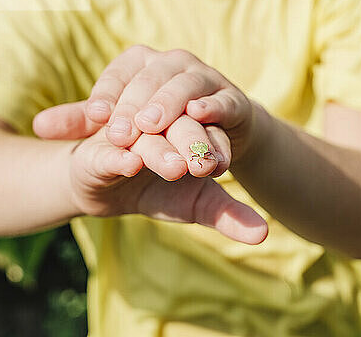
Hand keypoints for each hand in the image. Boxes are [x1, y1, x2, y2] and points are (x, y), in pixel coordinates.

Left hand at [36, 45, 259, 165]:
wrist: (215, 132)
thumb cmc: (160, 124)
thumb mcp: (122, 121)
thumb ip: (84, 122)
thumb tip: (38, 127)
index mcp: (141, 63)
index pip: (119, 75)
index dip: (106, 95)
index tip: (94, 118)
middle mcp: (173, 62)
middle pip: (151, 79)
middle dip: (134, 105)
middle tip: (119, 132)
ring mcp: (204, 77)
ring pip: (185, 85)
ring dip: (168, 103)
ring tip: (151, 124)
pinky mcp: (231, 98)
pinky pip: (223, 99)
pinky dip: (212, 105)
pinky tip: (198, 114)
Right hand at [61, 123, 267, 243]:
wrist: (105, 192)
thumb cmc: (156, 191)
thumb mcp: (195, 204)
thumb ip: (227, 214)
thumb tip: (263, 234)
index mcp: (187, 132)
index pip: (206, 133)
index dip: (216, 147)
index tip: (224, 165)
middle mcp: (159, 127)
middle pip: (178, 127)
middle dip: (192, 142)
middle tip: (202, 164)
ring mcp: (128, 137)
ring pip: (145, 138)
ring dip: (159, 150)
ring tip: (174, 167)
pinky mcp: (96, 153)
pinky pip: (108, 152)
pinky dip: (118, 157)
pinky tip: (129, 164)